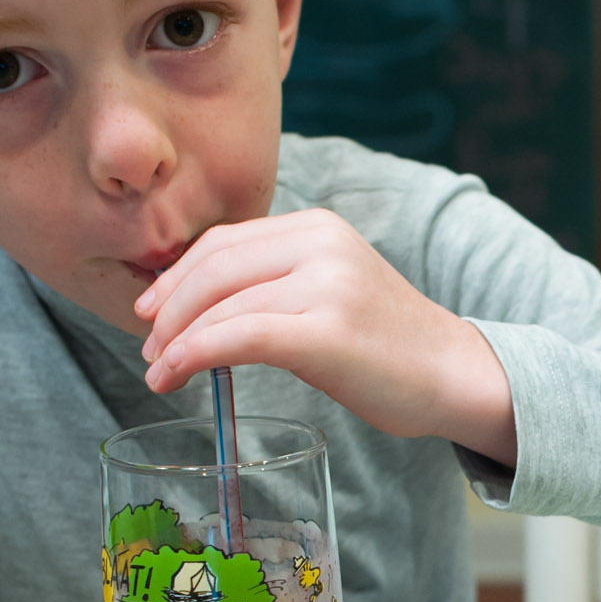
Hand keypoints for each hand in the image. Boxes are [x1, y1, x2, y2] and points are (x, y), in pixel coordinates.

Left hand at [134, 208, 519, 465]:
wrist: (452, 374)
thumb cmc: (385, 345)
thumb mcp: (329, 289)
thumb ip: (275, 281)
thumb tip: (196, 303)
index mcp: (318, 226)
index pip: (224, 241)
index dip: (175, 276)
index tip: (149, 310)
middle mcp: (322, 244)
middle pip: (214, 267)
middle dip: (167, 310)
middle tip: (148, 348)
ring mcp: (327, 285)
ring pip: (222, 303)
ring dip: (175, 340)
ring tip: (157, 372)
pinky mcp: (327, 332)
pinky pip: (240, 336)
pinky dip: (196, 355)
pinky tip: (176, 374)